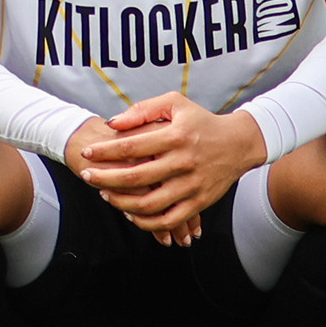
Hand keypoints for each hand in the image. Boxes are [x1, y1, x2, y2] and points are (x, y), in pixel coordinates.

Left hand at [72, 95, 267, 245]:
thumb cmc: (201, 121)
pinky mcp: (199, 202)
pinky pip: (168, 219)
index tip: (87, 153)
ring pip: (149, 203)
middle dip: (104, 178)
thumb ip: (142, 110)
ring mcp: (192, 185)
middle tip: (86, 176)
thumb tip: (112, 124)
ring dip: (121, 202)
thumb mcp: (174, 104)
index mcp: (175, 136)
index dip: (105, 151)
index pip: (131, 145)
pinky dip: (147, 222)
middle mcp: (183, 162)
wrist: (239, 143)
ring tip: (105, 195)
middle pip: (135, 177)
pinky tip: (130, 214)